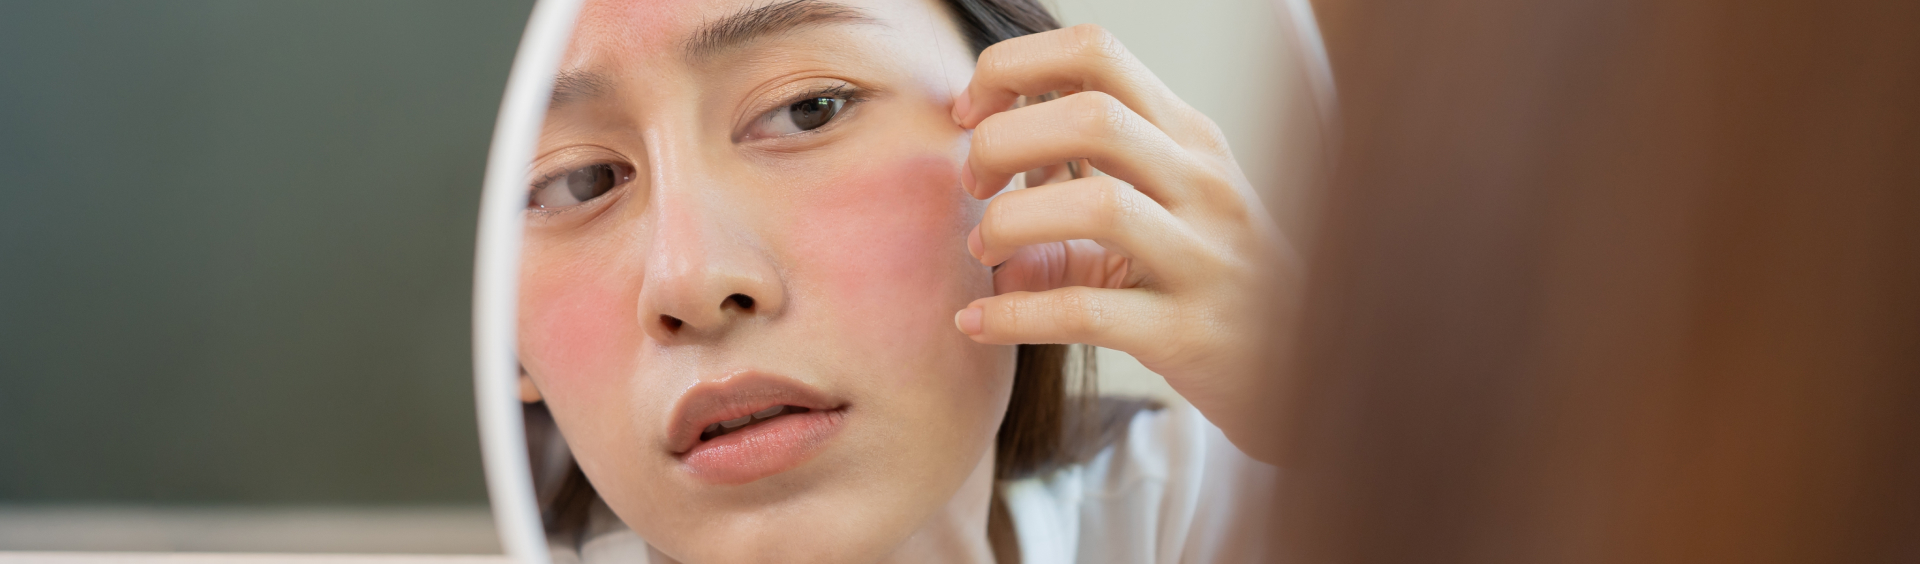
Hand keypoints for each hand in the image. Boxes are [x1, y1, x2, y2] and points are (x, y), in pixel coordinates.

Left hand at [950, 24, 1299, 462]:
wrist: (1303, 368)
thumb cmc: (1213, 278)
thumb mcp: (1164, 209)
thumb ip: (1081, 183)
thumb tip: (986, 188)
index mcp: (1188, 137)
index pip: (1096, 53)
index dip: (1014, 68)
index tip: (971, 112)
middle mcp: (1203, 183)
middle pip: (1090, 116)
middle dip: (1004, 139)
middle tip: (973, 183)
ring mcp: (1204, 257)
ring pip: (1096, 204)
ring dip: (1010, 222)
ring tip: (982, 251)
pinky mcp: (1189, 333)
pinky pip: (1087, 312)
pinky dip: (1016, 315)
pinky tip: (977, 323)